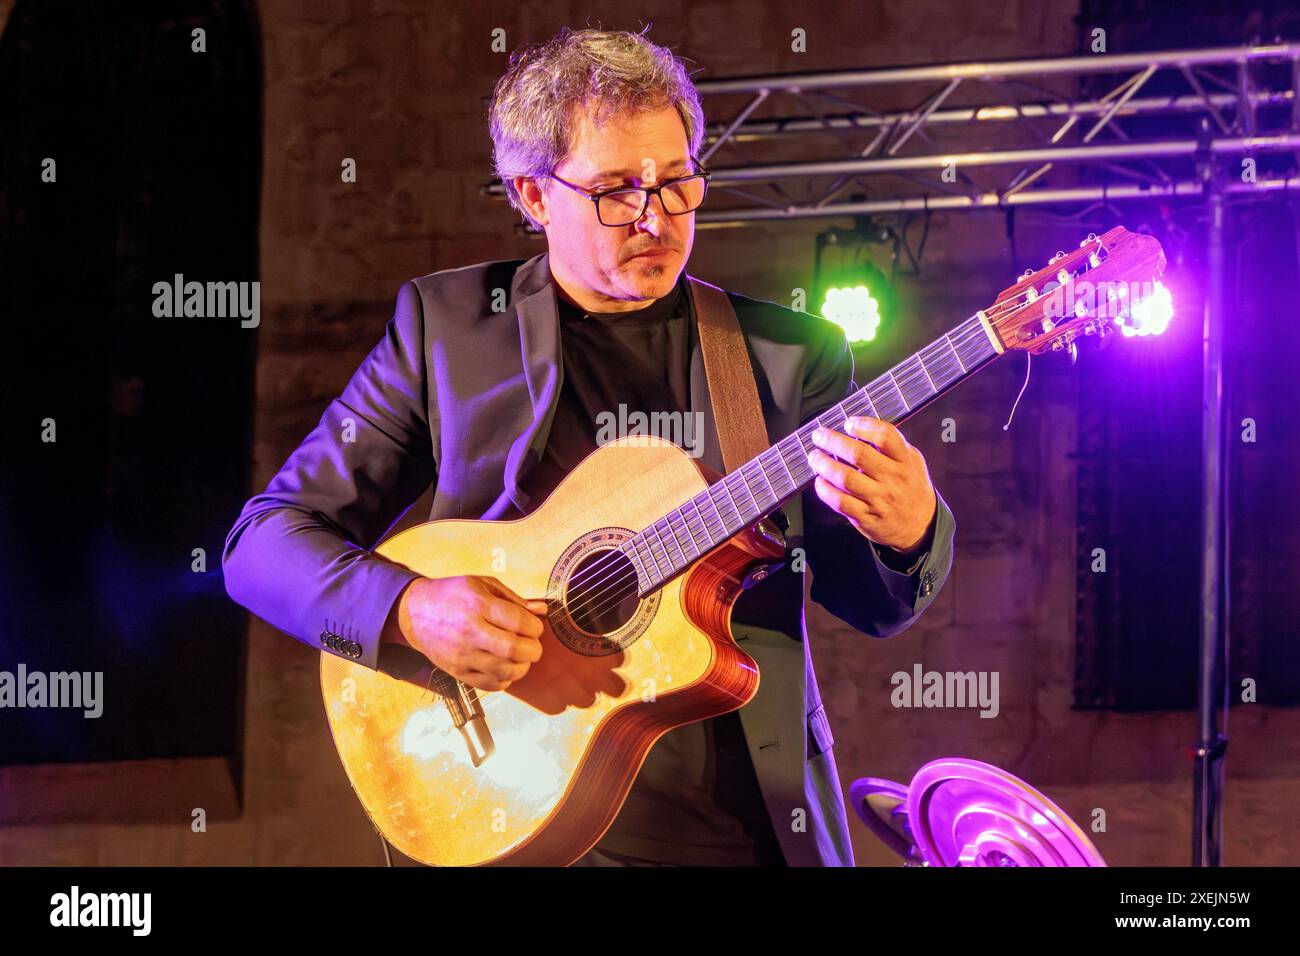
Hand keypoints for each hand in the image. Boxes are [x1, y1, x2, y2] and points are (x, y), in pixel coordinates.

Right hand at [387, 575, 547, 691]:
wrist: (414, 613)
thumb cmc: (451, 595)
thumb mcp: (481, 584)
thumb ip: (514, 599)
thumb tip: (542, 611)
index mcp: (478, 605)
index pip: (519, 622)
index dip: (535, 627)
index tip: (535, 626)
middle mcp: (469, 632)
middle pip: (514, 650)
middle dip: (533, 649)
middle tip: (532, 644)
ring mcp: (462, 655)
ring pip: (505, 671)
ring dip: (522, 666)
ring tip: (520, 656)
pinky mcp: (458, 672)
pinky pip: (491, 684)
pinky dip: (506, 679)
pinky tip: (505, 666)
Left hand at [807, 416, 936, 553]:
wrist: (921, 525)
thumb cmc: (910, 488)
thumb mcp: (912, 462)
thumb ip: (892, 445)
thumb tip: (860, 428)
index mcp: (905, 461)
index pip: (886, 436)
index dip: (864, 425)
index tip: (849, 423)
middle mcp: (892, 479)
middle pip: (859, 454)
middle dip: (834, 441)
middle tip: (819, 436)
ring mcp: (879, 500)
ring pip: (846, 478)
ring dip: (824, 464)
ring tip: (815, 457)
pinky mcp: (866, 517)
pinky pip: (840, 502)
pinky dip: (825, 490)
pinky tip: (820, 481)